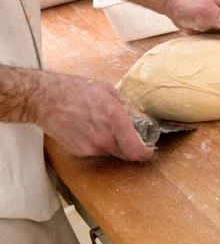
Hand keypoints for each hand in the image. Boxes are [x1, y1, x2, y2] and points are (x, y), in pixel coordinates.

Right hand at [37, 73, 152, 161]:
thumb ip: (125, 105)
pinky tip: (89, 129)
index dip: (145, 153)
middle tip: (128, 135)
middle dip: (130, 146)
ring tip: (103, 126)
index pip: (136, 150)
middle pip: (126, 153)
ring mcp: (91, 147)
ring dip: (113, 143)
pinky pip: (97, 151)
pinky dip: (99, 143)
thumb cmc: (76, 90)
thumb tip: (136, 116)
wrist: (46, 99)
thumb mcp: (107, 90)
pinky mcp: (80, 152)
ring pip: (111, 151)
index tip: (148, 150)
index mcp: (115, 118)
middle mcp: (104, 137)